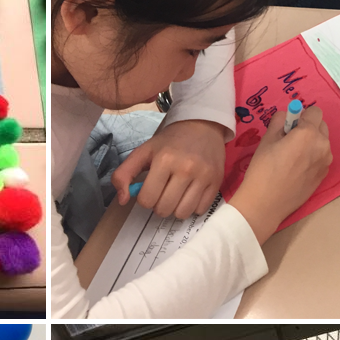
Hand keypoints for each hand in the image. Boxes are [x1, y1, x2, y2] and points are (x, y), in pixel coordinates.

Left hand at [111, 119, 226, 219]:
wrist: (202, 126)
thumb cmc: (170, 141)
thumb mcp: (143, 151)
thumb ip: (124, 174)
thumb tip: (122, 200)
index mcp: (164, 160)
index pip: (147, 199)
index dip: (145, 199)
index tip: (149, 190)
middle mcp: (186, 169)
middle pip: (164, 209)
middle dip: (159, 205)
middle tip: (162, 192)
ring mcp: (204, 176)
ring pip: (182, 213)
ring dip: (175, 209)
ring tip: (176, 195)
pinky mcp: (216, 182)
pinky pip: (200, 210)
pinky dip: (192, 207)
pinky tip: (189, 194)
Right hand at [227, 104, 331, 242]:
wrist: (266, 204)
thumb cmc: (262, 170)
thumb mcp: (267, 140)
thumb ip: (279, 122)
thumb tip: (286, 116)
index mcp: (309, 133)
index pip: (315, 111)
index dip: (301, 116)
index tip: (290, 126)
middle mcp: (323, 145)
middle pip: (322, 126)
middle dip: (309, 128)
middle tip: (290, 140)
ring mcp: (326, 162)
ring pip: (322, 143)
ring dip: (312, 143)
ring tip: (292, 157)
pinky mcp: (324, 175)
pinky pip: (321, 158)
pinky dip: (312, 157)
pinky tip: (296, 170)